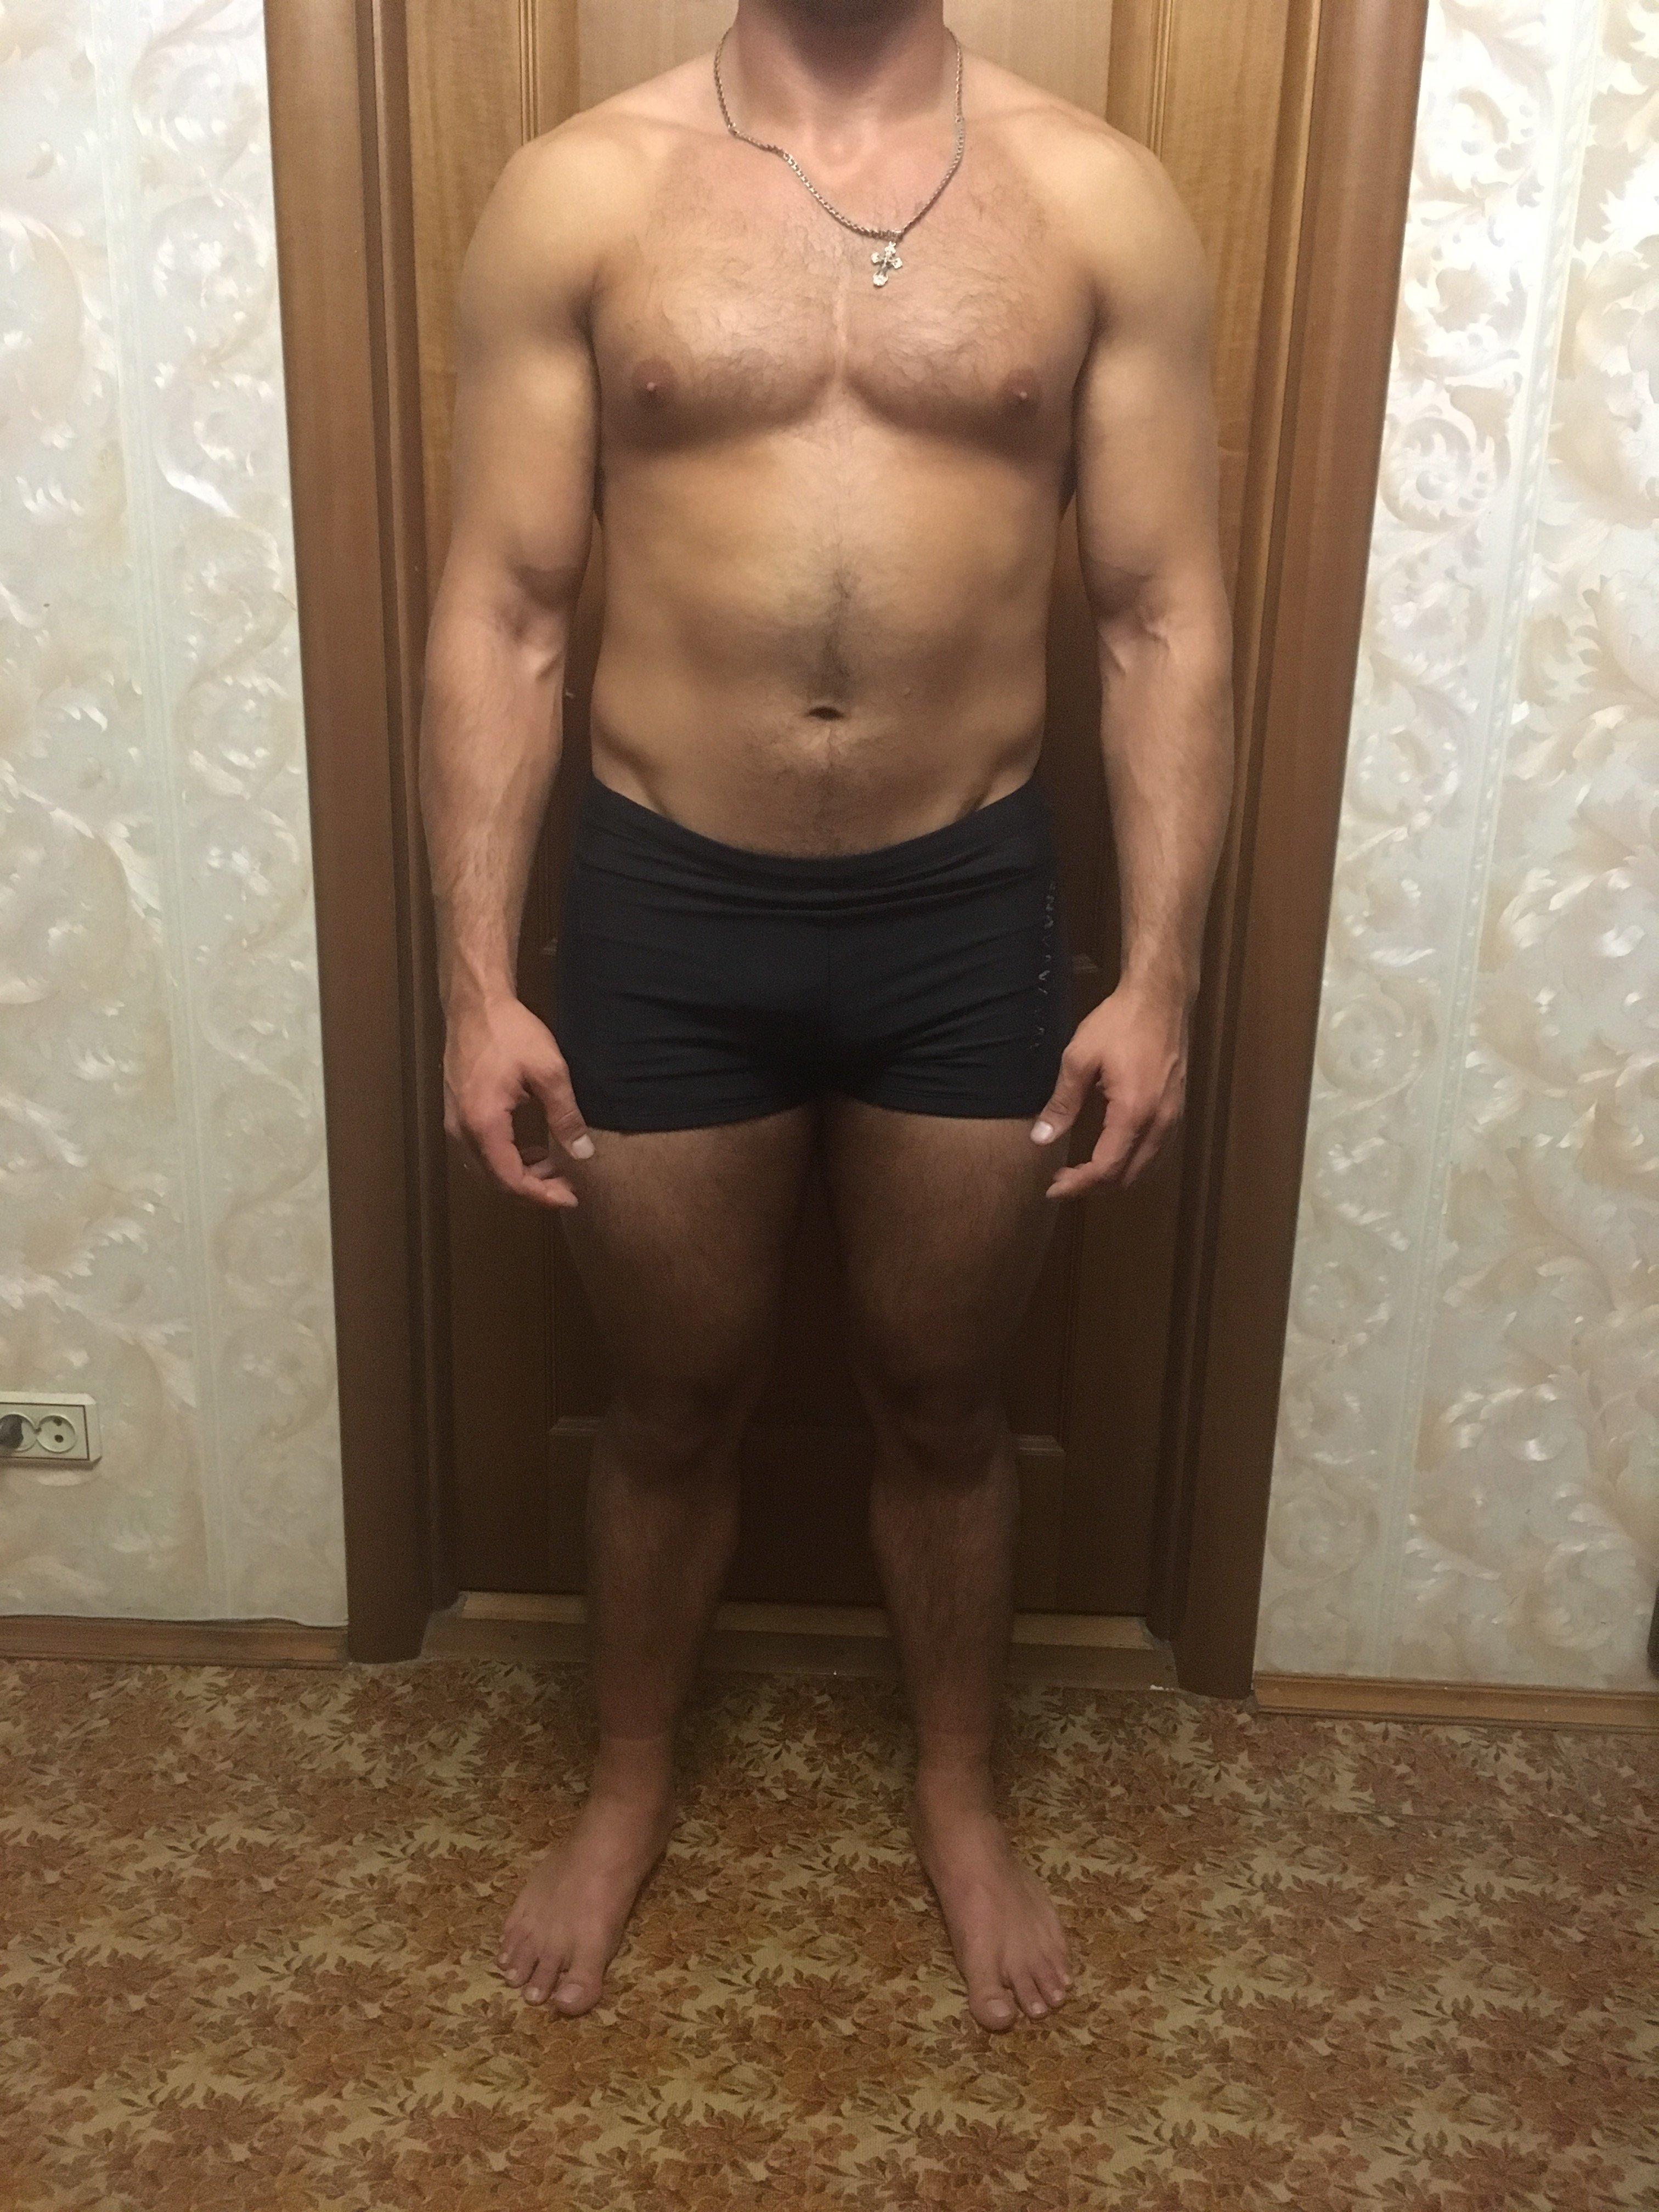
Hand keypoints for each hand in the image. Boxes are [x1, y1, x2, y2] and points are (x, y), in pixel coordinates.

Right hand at [442, 995, 592, 1208]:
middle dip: (534, 1188)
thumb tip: (583, 1153)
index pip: (511, 1179)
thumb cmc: (510, 1031)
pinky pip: (481, 1150)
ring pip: (487, 1167)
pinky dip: (508, 1158)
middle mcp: (462, 1129)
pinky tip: (533, 1149)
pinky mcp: (457, 1111)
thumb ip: (565, 1115)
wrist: (475, 1003)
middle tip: (568, 1185)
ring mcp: (456, 1120)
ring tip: (555, 1168)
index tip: (571, 1196)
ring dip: (521, 1174)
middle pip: (496, 1180)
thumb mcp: (549, 1071)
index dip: (541, 1195)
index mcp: (484, 1124)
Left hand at [1030, 980, 1189, 1198]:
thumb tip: (1041, 1138)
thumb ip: (1062, 1102)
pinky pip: (1156, 1151)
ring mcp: (1173, 1117)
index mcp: (1134, 1113)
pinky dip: (1132, 1161)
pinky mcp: (1176, 1108)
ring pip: (1146, 1167)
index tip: (1052, 1188)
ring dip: (1114, 1176)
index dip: (1078, 1185)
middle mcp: (1160, 1122)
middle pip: (1129, 1176)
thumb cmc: (1119, 1022)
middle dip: (1094, 1186)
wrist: (1161, 996)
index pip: (1107, 1168)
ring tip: (1082, 1171)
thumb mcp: (1080, 1058)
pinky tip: (1111, 1151)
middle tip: (1062, 1181)